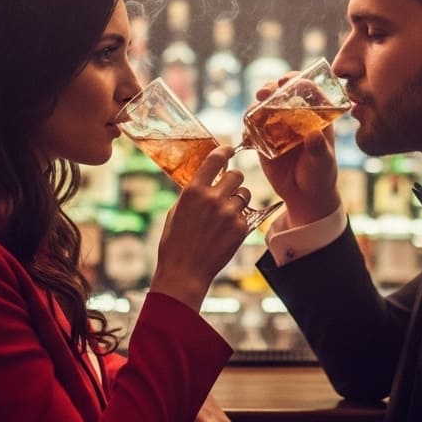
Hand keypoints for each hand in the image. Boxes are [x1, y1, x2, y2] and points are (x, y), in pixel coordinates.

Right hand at [150, 146, 250, 310]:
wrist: (185, 271)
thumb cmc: (175, 242)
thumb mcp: (176, 211)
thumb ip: (193, 193)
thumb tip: (205, 180)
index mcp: (193, 190)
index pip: (216, 159)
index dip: (226, 151)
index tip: (230, 150)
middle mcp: (213, 198)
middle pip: (237, 175)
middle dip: (233, 181)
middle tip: (227, 190)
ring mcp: (229, 213)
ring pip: (245, 194)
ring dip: (238, 200)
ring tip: (226, 213)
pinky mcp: (240, 228)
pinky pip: (246, 214)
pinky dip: (239, 219)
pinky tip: (226, 230)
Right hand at [250, 75, 340, 225]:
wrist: (304, 196)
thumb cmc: (320, 176)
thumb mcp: (323, 163)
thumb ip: (319, 150)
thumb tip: (313, 135)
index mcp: (315, 116)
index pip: (307, 90)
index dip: (297, 80)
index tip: (287, 81)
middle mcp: (295, 117)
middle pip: (282, 92)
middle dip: (272, 87)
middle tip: (264, 92)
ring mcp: (278, 126)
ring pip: (265, 106)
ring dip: (257, 103)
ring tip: (254, 107)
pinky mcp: (263, 139)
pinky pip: (253, 127)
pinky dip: (248, 125)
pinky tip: (248, 132)